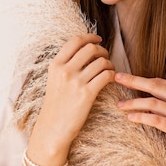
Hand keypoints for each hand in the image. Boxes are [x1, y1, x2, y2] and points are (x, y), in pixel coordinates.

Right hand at [30, 34, 115, 158]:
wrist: (52, 128)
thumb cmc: (56, 104)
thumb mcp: (54, 80)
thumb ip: (66, 64)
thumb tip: (86, 49)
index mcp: (56, 65)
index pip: (75, 40)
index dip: (90, 36)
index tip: (98, 39)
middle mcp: (65, 70)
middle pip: (90, 48)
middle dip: (102, 50)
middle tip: (105, 58)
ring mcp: (75, 82)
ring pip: (101, 62)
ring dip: (109, 64)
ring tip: (109, 71)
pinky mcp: (87, 94)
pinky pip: (106, 75)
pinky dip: (112, 75)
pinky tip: (111, 79)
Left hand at [114, 72, 165, 165]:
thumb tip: (147, 101)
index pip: (160, 82)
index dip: (141, 78)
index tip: (124, 76)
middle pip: (155, 86)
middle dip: (134, 81)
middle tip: (117, 78)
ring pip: (153, 103)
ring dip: (134, 103)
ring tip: (120, 105)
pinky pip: (157, 120)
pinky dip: (142, 117)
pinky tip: (131, 118)